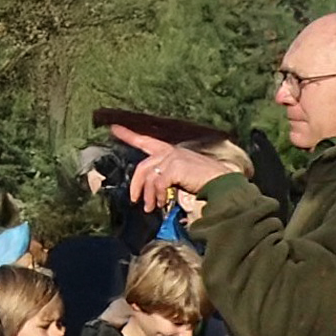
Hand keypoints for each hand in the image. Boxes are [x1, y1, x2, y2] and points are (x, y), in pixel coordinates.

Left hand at [109, 126, 240, 212]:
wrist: (222, 185)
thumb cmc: (206, 184)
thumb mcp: (182, 178)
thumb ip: (167, 180)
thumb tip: (153, 194)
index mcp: (172, 151)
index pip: (146, 141)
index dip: (129, 134)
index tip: (114, 128)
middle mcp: (171, 151)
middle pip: (142, 166)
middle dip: (136, 185)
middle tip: (135, 200)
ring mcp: (173, 157)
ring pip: (148, 176)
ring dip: (147, 195)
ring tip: (151, 207)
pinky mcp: (175, 166)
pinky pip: (157, 183)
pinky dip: (157, 195)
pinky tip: (161, 202)